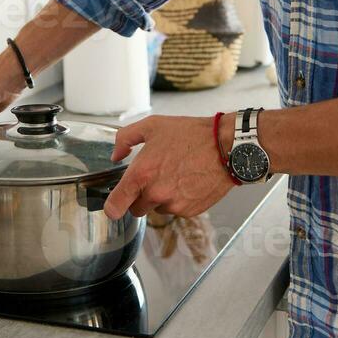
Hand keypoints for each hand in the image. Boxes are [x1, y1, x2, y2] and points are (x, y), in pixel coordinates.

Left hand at [103, 115, 233, 220]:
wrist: (226, 147)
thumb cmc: (191, 135)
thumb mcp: (153, 125)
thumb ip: (125, 138)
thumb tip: (116, 155)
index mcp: (142, 174)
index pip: (116, 205)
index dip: (112, 208)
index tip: (113, 207)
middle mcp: (156, 193)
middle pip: (136, 209)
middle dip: (139, 198)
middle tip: (152, 179)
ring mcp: (174, 204)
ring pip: (157, 209)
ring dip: (160, 198)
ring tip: (175, 176)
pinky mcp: (189, 211)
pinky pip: (176, 210)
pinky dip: (178, 200)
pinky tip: (187, 181)